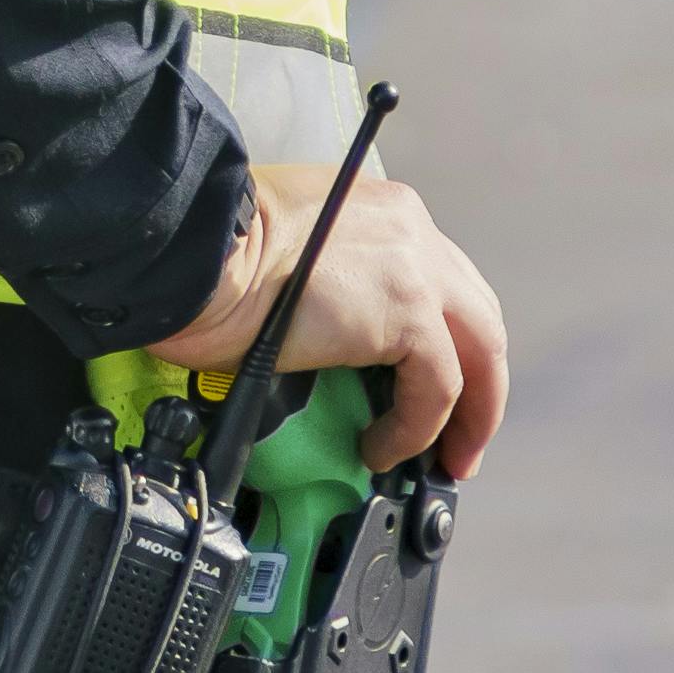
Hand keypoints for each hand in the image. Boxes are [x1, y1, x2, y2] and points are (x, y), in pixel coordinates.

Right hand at [142, 160, 512, 480]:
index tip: (432, 386)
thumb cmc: (210, 257)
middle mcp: (411, 230)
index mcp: (383, 213)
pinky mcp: (407, 312)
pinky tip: (382, 448)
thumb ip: (332, 281)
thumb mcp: (289, 252)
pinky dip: (416, 429)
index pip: (440, 281)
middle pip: (478, 316)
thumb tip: (331, 341)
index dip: (447, 340)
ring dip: (470, 415)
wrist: (192, 250)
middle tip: (461, 436)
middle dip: (481, 383)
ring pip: (480, 352)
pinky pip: (437, 389)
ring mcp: (416, 268)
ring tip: (444, 459)